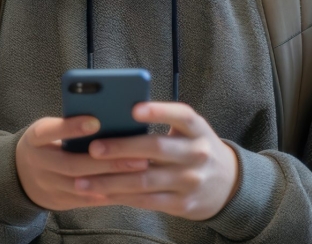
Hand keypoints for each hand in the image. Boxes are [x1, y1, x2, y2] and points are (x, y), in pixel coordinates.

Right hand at [15, 115, 149, 211]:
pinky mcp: (58, 202)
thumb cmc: (47, 143)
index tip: (96, 121)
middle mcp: (39, 163)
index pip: (49, 131)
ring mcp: (47, 186)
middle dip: (107, 161)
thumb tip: (111, 114)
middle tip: (138, 155)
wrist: (20, 176)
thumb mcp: (50, 129)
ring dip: (112, 179)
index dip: (71, 127)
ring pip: (82, 185)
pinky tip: (130, 188)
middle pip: (72, 164)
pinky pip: (86, 201)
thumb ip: (71, 124)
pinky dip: (108, 194)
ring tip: (139, 171)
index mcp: (35, 138)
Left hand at [76, 103, 239, 220]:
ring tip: (83, 180)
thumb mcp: (189, 132)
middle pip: (156, 149)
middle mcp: (197, 153)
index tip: (133, 108)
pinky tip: (101, 195)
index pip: (181, 115)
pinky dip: (121, 198)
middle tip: (93, 148)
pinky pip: (147, 201)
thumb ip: (162, 125)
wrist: (228, 184)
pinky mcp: (183, 204)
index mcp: (198, 129)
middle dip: (121, 148)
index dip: (158, 111)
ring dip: (111, 181)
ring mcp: (191, 181)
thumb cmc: (195, 149)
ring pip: (145, 180)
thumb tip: (115, 119)